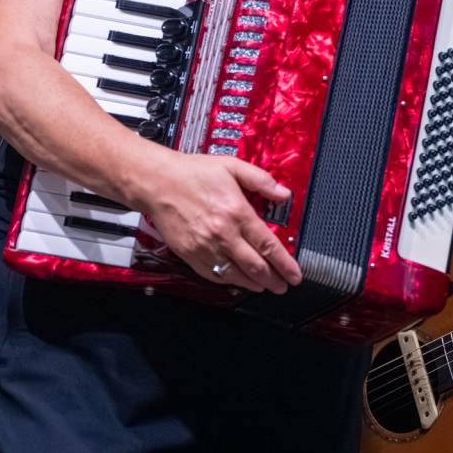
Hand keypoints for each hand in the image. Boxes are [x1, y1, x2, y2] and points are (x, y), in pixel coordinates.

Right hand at [138, 153, 302, 295]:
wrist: (157, 182)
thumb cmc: (192, 173)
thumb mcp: (232, 166)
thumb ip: (260, 180)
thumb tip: (283, 194)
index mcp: (237, 213)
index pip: (268, 246)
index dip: (285, 264)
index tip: (295, 274)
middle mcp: (223, 235)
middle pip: (255, 267)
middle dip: (274, 280)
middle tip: (284, 285)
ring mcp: (205, 248)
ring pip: (235, 275)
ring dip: (254, 284)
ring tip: (265, 286)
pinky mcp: (190, 255)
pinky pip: (213, 275)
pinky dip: (228, 281)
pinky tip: (237, 280)